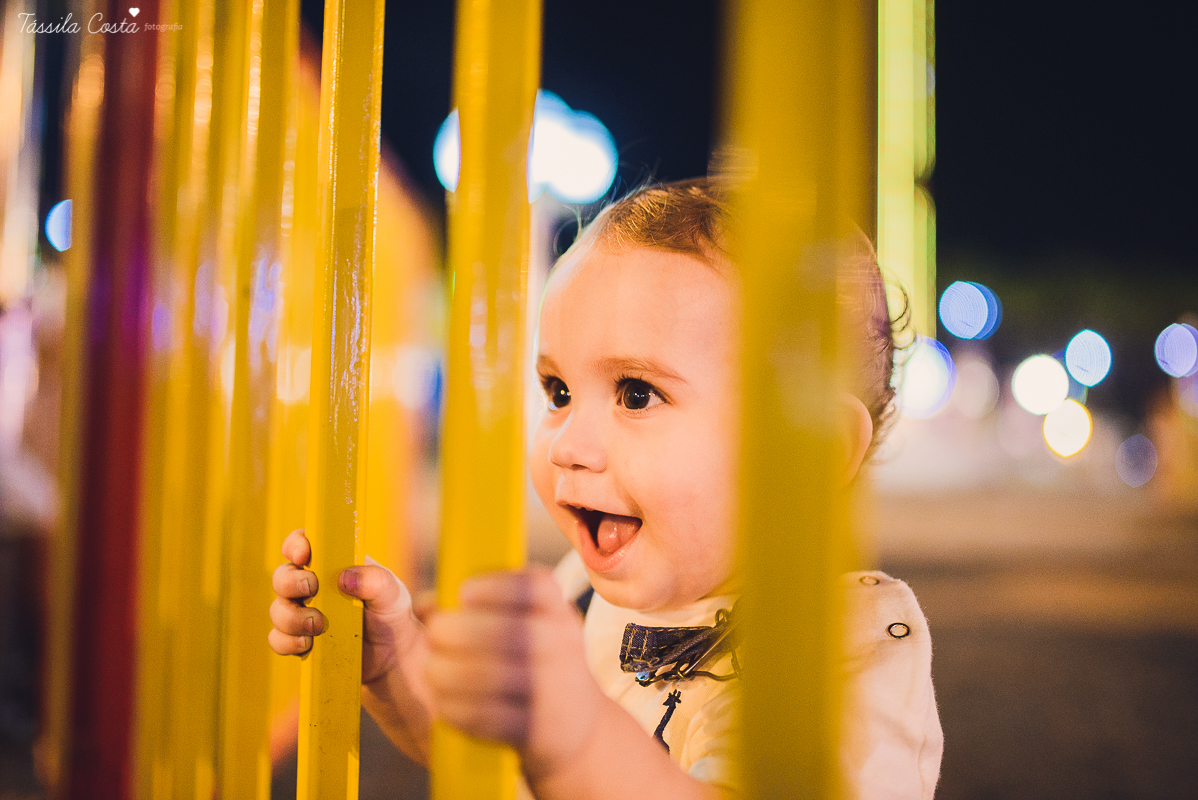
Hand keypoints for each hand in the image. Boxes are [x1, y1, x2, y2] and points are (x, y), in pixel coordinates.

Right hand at [267, 529, 433, 762]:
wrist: (393, 657)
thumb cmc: (391, 615)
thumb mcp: (392, 593)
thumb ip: (375, 580)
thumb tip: (346, 578)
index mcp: (332, 564)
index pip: (303, 544)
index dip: (296, 544)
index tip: (303, 555)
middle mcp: (313, 586)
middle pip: (282, 576)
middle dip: (290, 582)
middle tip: (312, 589)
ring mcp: (303, 614)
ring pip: (278, 609)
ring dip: (291, 617)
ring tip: (318, 626)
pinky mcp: (300, 641)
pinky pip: (278, 640)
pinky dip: (288, 642)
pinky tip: (308, 645)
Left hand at [424, 567, 603, 782]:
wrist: (579, 727)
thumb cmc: (535, 664)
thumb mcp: (527, 627)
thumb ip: (480, 611)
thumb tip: (426, 604)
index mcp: (559, 612)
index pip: (534, 587)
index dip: (495, 587)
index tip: (464, 593)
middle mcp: (564, 646)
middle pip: (508, 631)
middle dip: (458, 630)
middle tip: (433, 634)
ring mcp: (556, 690)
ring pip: (493, 676)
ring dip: (450, 671)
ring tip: (434, 671)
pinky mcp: (539, 730)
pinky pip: (489, 717)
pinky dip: (458, 709)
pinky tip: (444, 704)